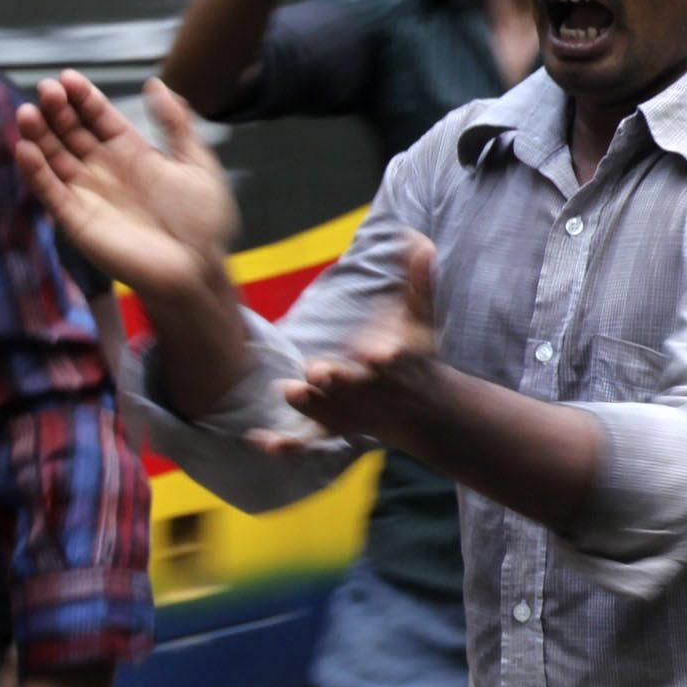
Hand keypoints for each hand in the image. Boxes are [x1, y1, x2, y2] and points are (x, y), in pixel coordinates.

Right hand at [15, 73, 242, 298]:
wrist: (198, 267)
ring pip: (55, 158)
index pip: (100, 117)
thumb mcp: (196, 164)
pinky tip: (25, 150)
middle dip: (57, 111)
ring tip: (28, 113)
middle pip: (72, 133)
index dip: (84, 98)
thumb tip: (155, 83)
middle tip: (45, 89)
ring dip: (39, 136)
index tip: (68, 78)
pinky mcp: (76, 220)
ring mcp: (88, 193)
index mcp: (132, 151)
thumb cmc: (202, 221)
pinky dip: (36, 172)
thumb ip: (176, 124)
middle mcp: (104, 168)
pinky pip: (51, 192)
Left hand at [276, 232, 442, 446]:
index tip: (379, 354)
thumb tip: (422, 243)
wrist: (423, 409)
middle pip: (353, 385)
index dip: (384, 356)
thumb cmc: (418, 357)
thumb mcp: (421, 321)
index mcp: (392, 363)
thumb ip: (419, 284)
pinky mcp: (333, 429)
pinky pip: (308, 439)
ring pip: (326, 410)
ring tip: (290, 390)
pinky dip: (287, 444)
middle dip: (340, 379)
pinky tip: (263, 441)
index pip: (390, 359)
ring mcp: (350, 412)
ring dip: (309, 403)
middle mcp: (369, 389)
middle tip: (322, 371)